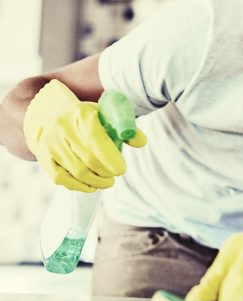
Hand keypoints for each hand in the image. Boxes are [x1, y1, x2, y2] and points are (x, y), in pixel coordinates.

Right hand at [23, 79, 145, 191]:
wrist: (53, 115)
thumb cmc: (88, 118)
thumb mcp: (107, 115)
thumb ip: (127, 128)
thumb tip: (141, 142)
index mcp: (81, 114)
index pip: (96, 140)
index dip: (111, 159)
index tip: (121, 170)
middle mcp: (62, 127)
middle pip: (89, 160)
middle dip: (106, 172)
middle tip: (115, 175)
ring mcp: (50, 143)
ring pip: (77, 171)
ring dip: (96, 182)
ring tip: (107, 181)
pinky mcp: (43, 156)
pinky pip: (61, 178)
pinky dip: (79, 186)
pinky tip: (91, 187)